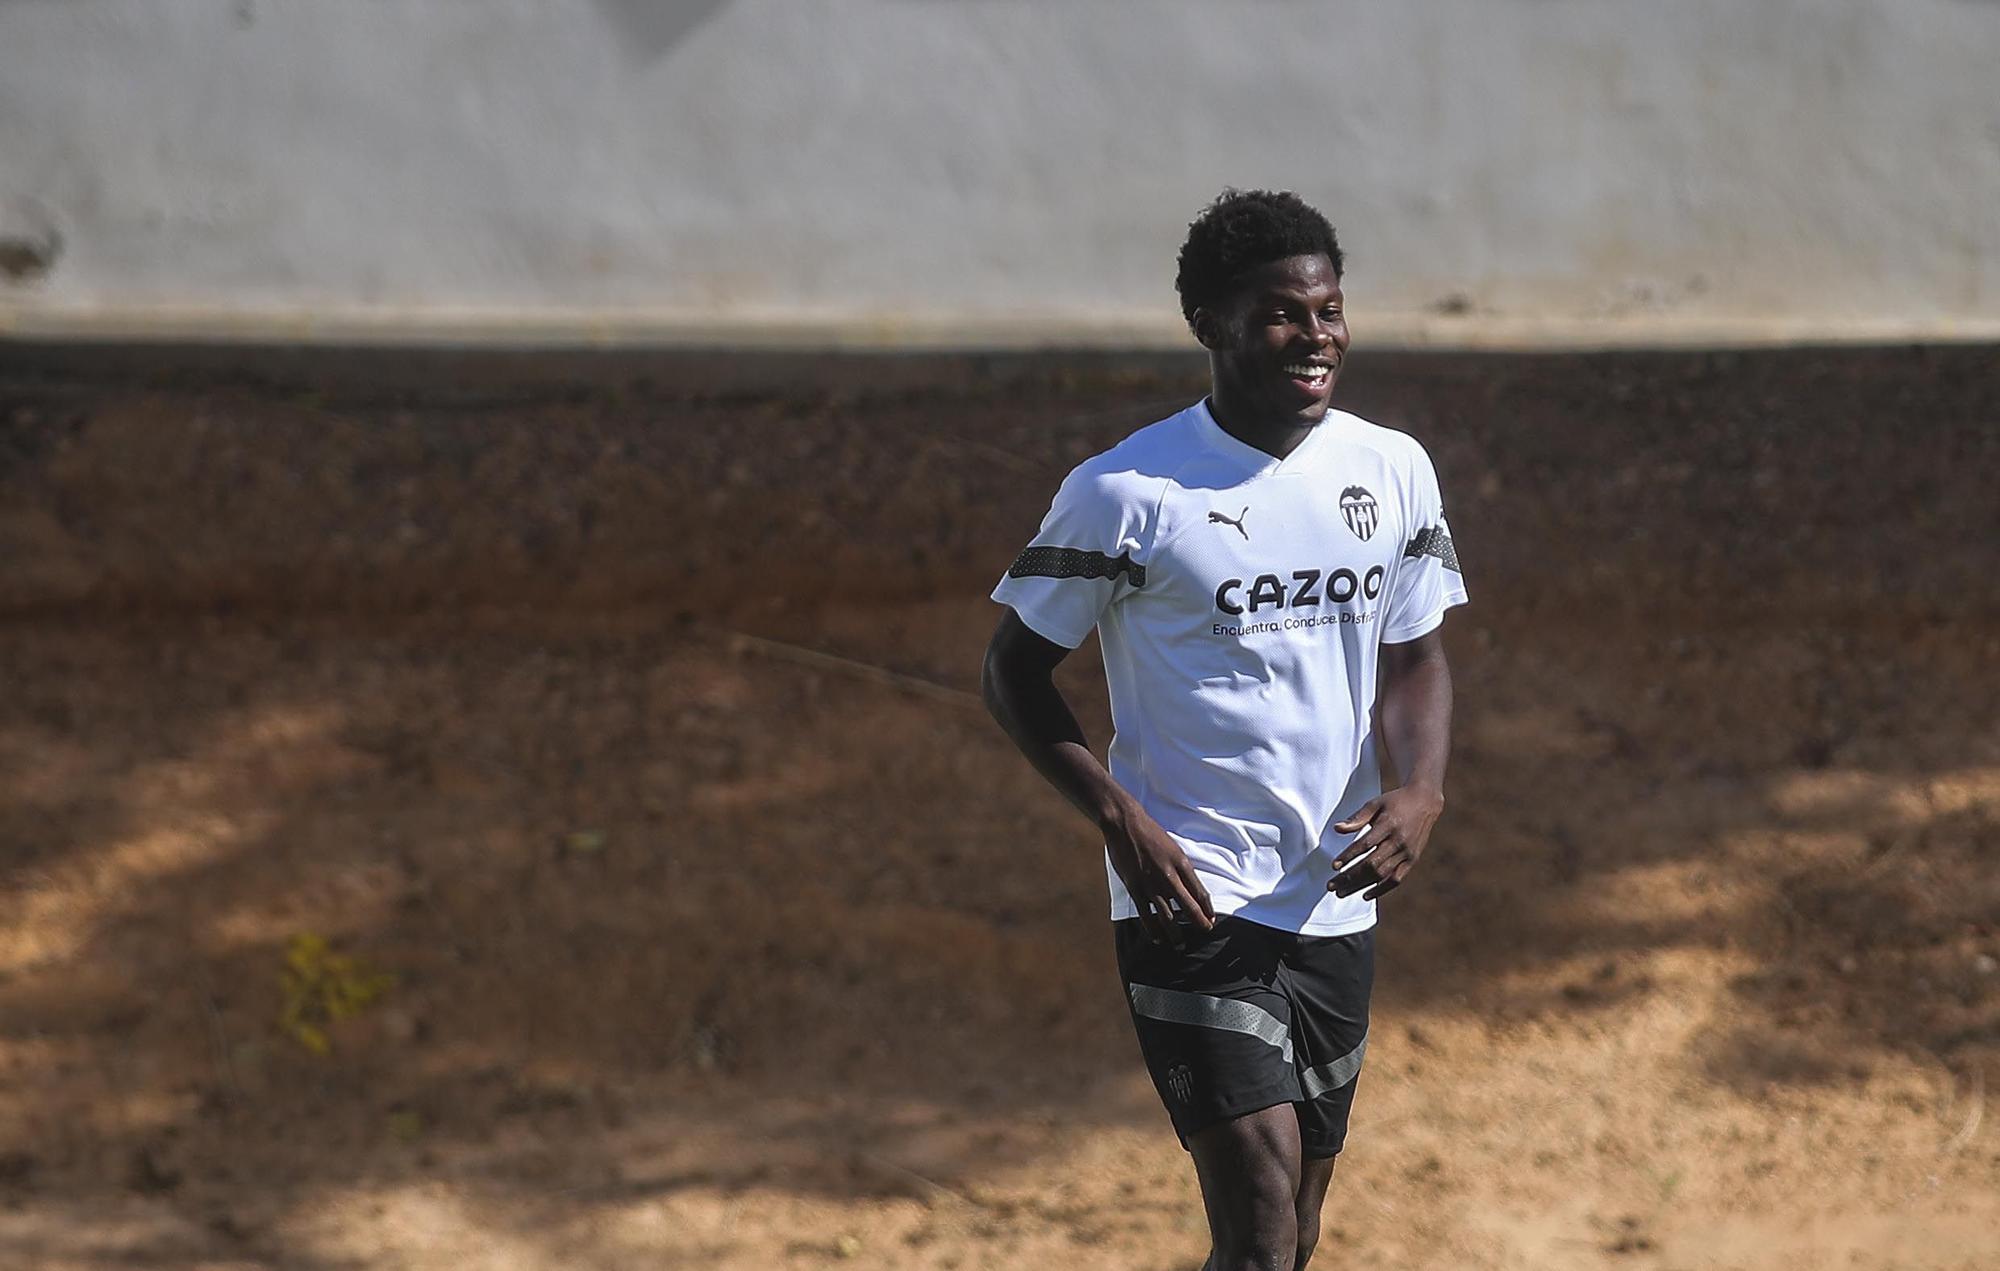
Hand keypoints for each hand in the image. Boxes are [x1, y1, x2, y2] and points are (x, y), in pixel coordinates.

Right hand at [1101, 798, 1215, 944]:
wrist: (1125, 825)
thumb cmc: (1151, 834)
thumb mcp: (1173, 848)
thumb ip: (1181, 868)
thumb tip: (1189, 888)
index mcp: (1182, 864)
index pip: (1201, 893)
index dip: (1208, 909)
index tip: (1211, 919)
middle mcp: (1169, 877)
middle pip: (1189, 908)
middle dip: (1199, 924)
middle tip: (1204, 932)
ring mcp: (1151, 885)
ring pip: (1168, 917)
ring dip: (1176, 934)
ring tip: (1180, 944)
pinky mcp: (1135, 889)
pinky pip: (1146, 915)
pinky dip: (1153, 930)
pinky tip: (1158, 938)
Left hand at [1328, 784, 1443, 900]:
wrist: (1425, 801)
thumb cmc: (1395, 802)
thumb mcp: (1375, 804)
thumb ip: (1357, 818)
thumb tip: (1337, 829)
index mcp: (1388, 825)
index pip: (1365, 845)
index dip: (1349, 857)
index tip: (1334, 866)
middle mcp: (1399, 841)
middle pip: (1371, 865)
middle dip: (1350, 877)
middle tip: (1331, 886)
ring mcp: (1407, 853)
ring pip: (1381, 875)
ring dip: (1360, 886)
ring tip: (1342, 892)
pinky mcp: (1412, 860)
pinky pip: (1396, 879)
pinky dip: (1381, 889)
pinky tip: (1365, 895)